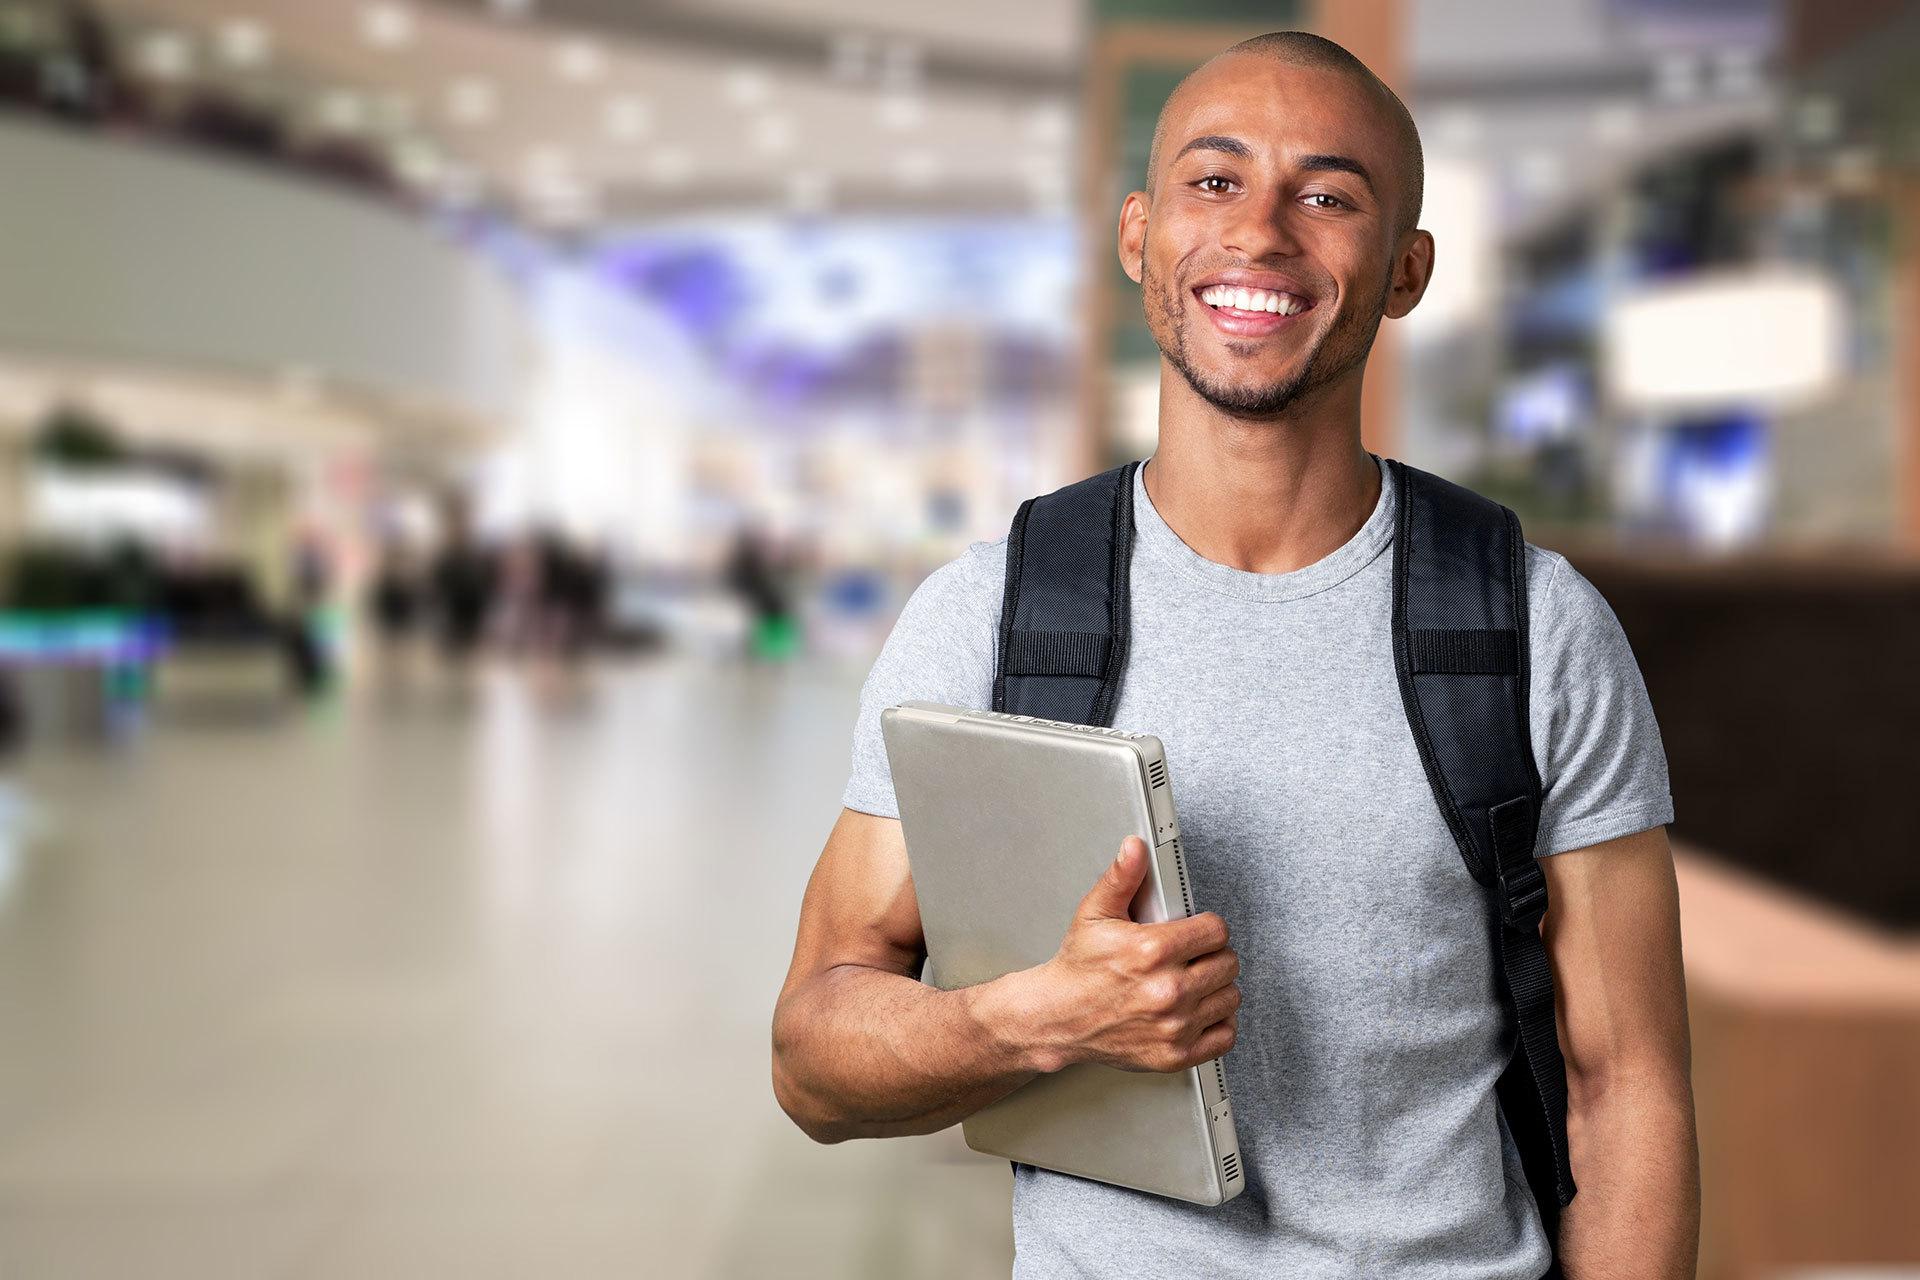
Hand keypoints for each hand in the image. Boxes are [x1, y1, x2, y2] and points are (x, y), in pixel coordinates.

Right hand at [1022, 835, 1239, 1073]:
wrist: (1057, 1018)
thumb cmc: (1078, 969)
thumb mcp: (1094, 914)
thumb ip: (1121, 877)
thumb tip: (1135, 849)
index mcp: (1151, 951)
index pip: (1216, 930)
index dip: (1207, 926)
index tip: (1196, 931)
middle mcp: (1167, 990)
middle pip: (1228, 963)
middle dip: (1212, 954)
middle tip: (1194, 955)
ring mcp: (1174, 1025)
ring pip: (1230, 997)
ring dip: (1217, 987)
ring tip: (1194, 980)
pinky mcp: (1176, 1054)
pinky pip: (1225, 1035)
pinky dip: (1218, 1023)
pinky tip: (1200, 1010)